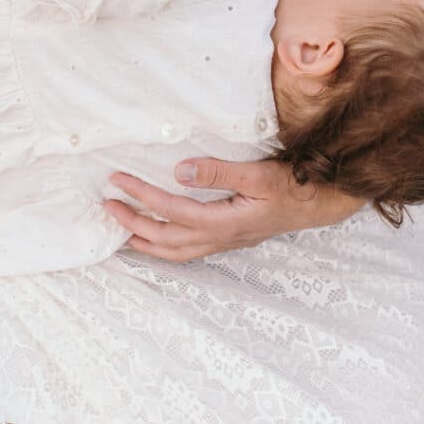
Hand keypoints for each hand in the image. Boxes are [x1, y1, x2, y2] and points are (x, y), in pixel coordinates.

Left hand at [104, 158, 365, 261]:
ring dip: (143, 241)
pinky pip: (186, 251)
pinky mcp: (227, 240)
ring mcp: (223, 242)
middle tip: (106, 205)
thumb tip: (178, 172)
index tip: (118, 181)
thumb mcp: (258, 174)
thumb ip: (218, 173)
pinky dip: (163, 247)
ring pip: (174, 251)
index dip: (141, 196)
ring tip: (119, 229)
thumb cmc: (291, 186)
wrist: (317, 204)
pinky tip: (155, 238)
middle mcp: (219, 237)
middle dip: (132, 222)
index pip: (172, 210)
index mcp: (224, 221)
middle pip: (165, 238)